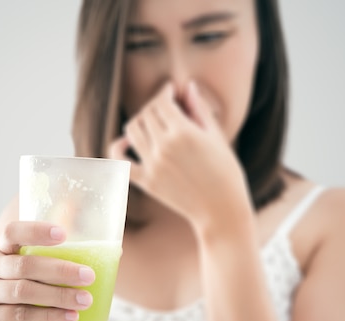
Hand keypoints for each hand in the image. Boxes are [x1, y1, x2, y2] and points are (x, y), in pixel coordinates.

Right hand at [0, 221, 94, 320]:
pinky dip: (50, 316)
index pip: (12, 232)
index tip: (63, 234)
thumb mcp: (34, 274)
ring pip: (24, 291)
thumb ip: (59, 258)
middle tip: (88, 275)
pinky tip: (71, 317)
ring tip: (85, 300)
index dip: (36, 231)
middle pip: (25, 265)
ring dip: (59, 295)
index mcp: (0, 250)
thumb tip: (112, 250)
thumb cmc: (24, 296)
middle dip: (60, 269)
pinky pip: (22, 316)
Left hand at [110, 82, 251, 233]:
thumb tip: (187, 86)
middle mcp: (164, 147)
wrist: (221, 209)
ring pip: (132, 130)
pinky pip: (121, 162)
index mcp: (183, 132)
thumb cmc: (226, 171)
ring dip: (140, 121)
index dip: (165, 91)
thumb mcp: (216, 136)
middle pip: (147, 113)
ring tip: (152, 122)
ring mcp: (153, 165)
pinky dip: (118, 148)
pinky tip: (127, 142)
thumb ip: (199, 109)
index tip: (170, 90)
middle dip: (156, 105)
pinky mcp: (146, 182)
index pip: (162, 101)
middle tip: (166, 107)